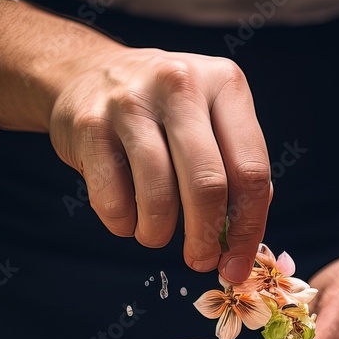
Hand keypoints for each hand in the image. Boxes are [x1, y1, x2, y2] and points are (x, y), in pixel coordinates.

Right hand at [49, 43, 271, 281]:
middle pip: (207, 186)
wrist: (88, 74)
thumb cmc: (163, 111)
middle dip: (205, 239)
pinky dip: (123, 224)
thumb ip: (234, 171)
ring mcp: (130, 103)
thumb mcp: (210, 120)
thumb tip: (241, 243)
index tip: (237, 263)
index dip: (248, 228)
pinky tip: (126, 213)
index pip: (251, 170)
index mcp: (224, 84)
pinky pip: (113, 201)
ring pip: (158, 199)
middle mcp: (180, 85)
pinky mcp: (89, 125)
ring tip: (155, 233)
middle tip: (199, 261)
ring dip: (158, 234)